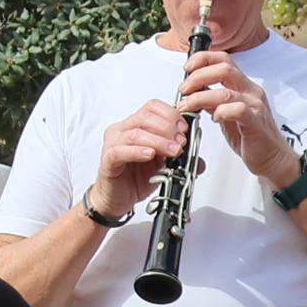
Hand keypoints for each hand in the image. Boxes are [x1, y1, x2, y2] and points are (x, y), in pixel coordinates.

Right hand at [90, 102, 186, 217]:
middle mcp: (122, 130)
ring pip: (136, 133)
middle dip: (168, 128)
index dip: (171, 115)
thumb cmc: (135, 178)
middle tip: (181, 142)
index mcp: (135, 124)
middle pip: (145, 117)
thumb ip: (179, 158)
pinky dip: (138, 151)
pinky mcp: (108, 159)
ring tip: (173, 151)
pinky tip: (150, 155)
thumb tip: (199, 160)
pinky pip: (121, 151)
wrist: (118, 199)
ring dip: (158, 141)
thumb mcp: (163, 164)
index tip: (184, 129)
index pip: (152, 107)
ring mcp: (112, 143)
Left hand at [173, 44, 288, 183]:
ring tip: (186, 106)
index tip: (186, 68)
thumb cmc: (250, 137)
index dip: (203, 59)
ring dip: (200, 97)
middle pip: (224, 68)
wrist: (273, 158)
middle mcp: (251, 91)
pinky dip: (221, 111)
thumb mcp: (226, 113)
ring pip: (226, 91)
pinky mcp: (256, 122)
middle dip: (198, 76)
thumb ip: (213, 101)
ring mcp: (255, 105)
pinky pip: (238, 110)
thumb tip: (193, 91)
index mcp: (244, 85)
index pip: (224, 59)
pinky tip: (214, 119)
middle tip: (183, 90)